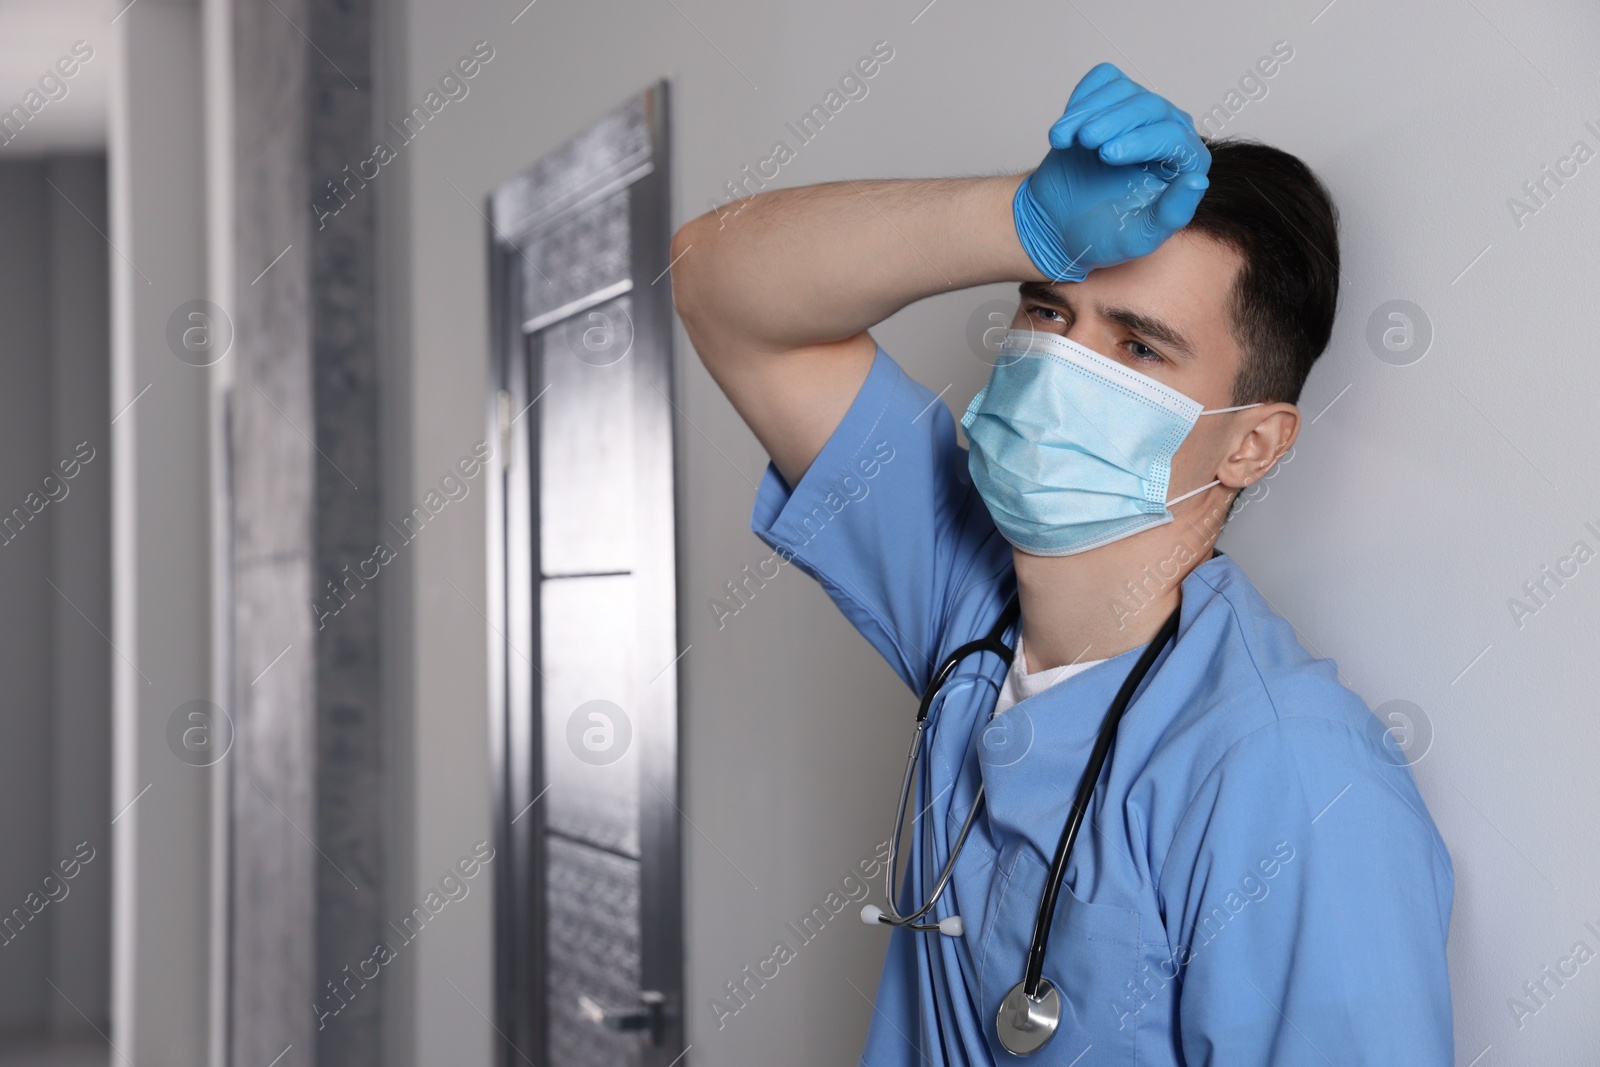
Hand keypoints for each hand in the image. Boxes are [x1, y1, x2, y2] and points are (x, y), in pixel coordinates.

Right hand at [1014, 63, 1211, 281]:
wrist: (1062, 225)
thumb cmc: (1103, 233)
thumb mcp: (1138, 237)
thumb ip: (1172, 215)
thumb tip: (1197, 182)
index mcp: (1185, 164)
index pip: (1173, 137)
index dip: (1141, 141)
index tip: (1106, 155)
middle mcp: (1168, 131)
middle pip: (1150, 106)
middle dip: (1114, 120)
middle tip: (1085, 141)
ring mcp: (1139, 113)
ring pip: (1122, 90)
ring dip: (1088, 111)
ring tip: (1063, 140)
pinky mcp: (1111, 102)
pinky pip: (1103, 79)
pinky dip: (1081, 96)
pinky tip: (1067, 127)